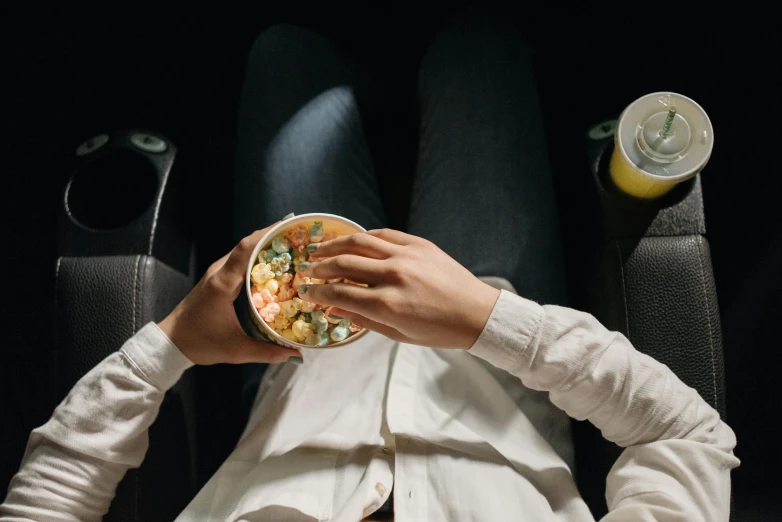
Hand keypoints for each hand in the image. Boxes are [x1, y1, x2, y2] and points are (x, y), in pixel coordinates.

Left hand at [158, 227, 302, 364]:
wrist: (170, 342)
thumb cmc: (200, 343)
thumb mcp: (236, 350)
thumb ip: (267, 352)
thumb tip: (295, 354)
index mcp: (224, 284)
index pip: (246, 249)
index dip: (267, 234)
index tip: (289, 227)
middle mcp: (219, 273)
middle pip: (247, 246)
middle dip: (272, 238)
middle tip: (299, 240)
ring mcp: (216, 274)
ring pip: (243, 252)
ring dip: (264, 247)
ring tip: (291, 250)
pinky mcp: (216, 280)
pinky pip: (239, 262)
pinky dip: (256, 259)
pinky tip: (272, 267)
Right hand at [298, 229, 499, 348]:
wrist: (476, 313)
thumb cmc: (437, 330)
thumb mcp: (397, 334)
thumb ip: (362, 319)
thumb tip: (332, 308)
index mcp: (387, 304)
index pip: (339, 293)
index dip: (317, 292)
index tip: (305, 292)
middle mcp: (393, 275)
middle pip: (343, 264)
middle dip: (319, 267)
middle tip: (305, 270)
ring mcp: (407, 255)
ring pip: (359, 241)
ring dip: (334, 245)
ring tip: (318, 250)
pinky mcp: (419, 244)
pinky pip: (383, 234)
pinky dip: (363, 237)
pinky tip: (351, 242)